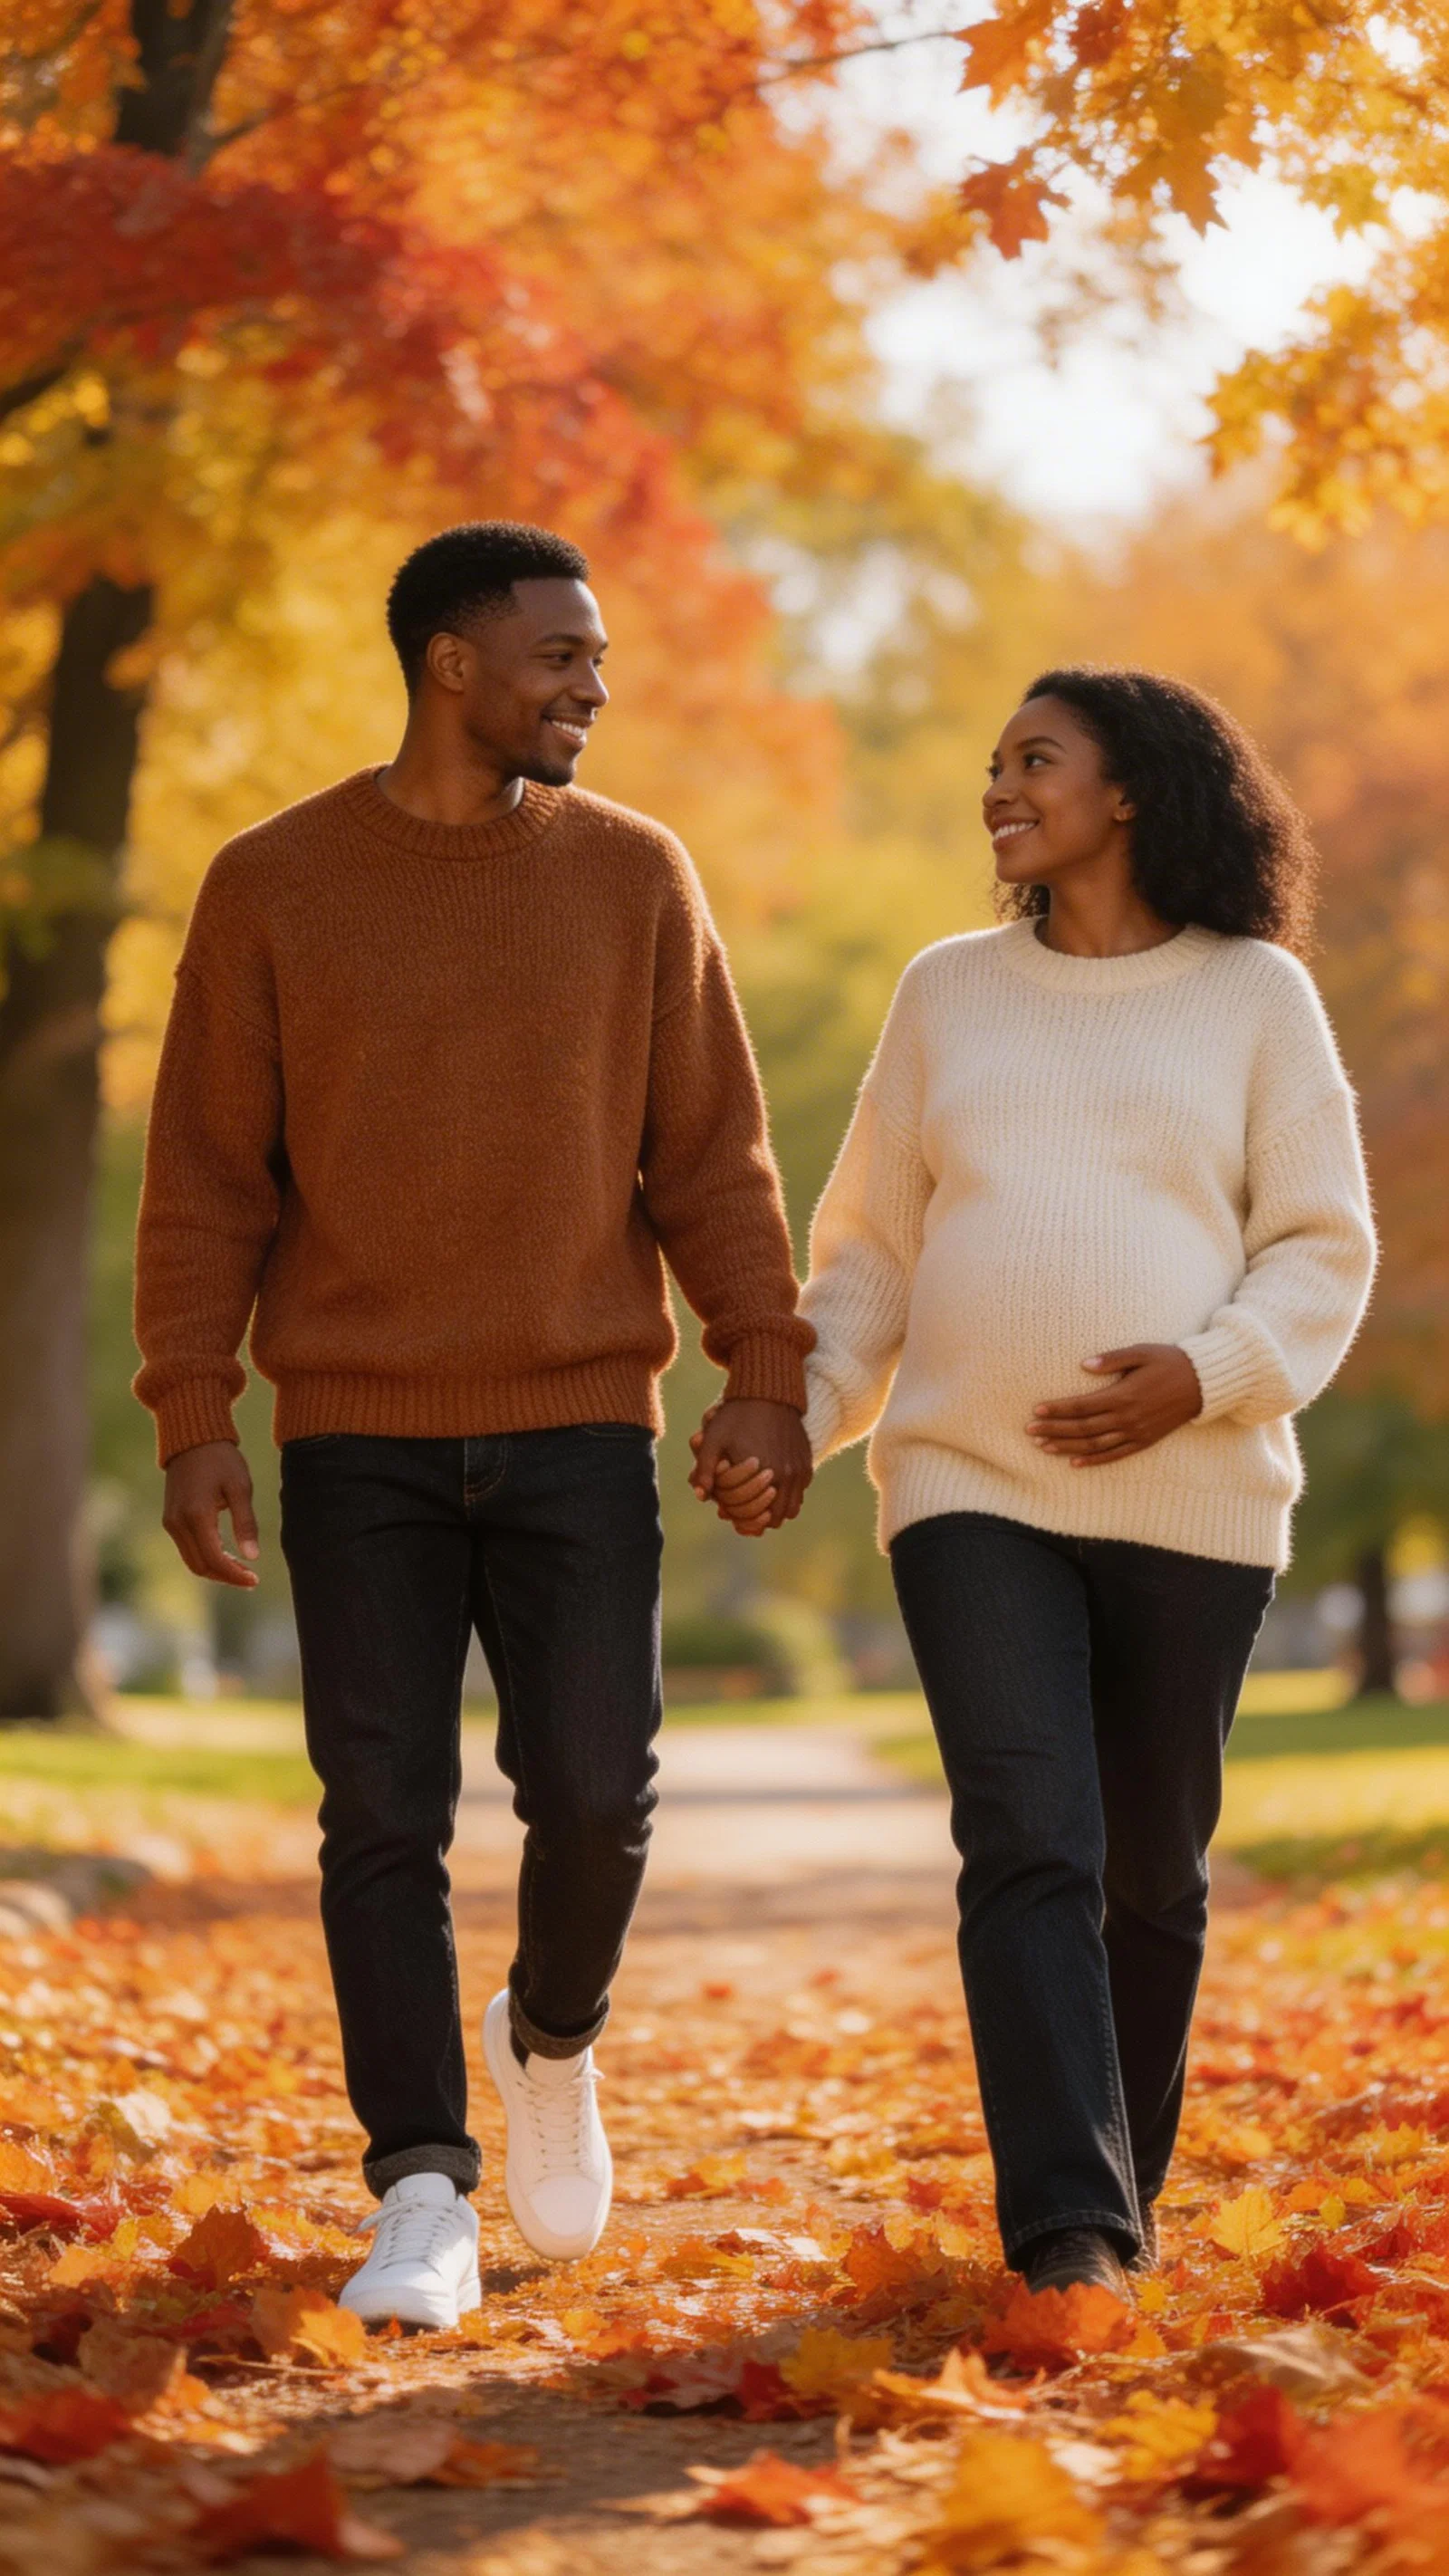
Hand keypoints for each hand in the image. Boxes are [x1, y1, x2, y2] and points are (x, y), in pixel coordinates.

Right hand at [162, 1440, 260, 1586]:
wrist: (193, 1439)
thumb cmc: (221, 1460)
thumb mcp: (240, 1488)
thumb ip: (246, 1523)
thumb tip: (253, 1557)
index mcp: (196, 1515)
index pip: (214, 1559)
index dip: (234, 1575)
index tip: (254, 1580)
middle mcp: (177, 1523)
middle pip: (200, 1566)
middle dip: (225, 1577)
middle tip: (251, 1579)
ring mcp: (171, 1522)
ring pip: (192, 1560)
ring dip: (215, 1569)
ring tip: (242, 1570)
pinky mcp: (170, 1519)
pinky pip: (187, 1549)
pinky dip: (206, 1557)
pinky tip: (227, 1555)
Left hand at [689, 1398, 812, 1529]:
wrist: (768, 1393)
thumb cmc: (736, 1416)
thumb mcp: (714, 1439)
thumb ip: (705, 1468)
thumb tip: (701, 1496)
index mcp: (763, 1473)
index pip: (758, 1517)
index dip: (745, 1523)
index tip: (735, 1519)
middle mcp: (786, 1475)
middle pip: (778, 1518)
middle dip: (761, 1520)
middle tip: (747, 1516)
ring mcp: (799, 1470)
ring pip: (792, 1508)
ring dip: (777, 1510)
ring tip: (760, 1505)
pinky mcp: (806, 1463)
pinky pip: (800, 1492)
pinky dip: (789, 1496)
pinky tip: (773, 1488)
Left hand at [1027, 1344, 1202, 1466]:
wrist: (1203, 1384)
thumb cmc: (1169, 1362)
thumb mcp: (1142, 1352)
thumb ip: (1112, 1359)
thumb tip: (1083, 1364)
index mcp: (1123, 1395)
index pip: (1081, 1406)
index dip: (1057, 1410)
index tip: (1036, 1411)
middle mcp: (1127, 1418)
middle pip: (1082, 1428)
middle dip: (1054, 1430)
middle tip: (1029, 1431)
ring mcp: (1136, 1433)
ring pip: (1094, 1445)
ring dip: (1067, 1447)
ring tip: (1043, 1447)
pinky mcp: (1144, 1442)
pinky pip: (1115, 1455)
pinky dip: (1093, 1461)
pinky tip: (1074, 1462)